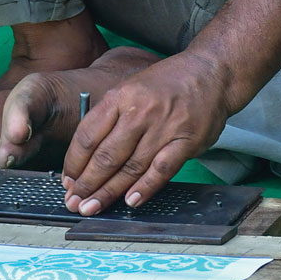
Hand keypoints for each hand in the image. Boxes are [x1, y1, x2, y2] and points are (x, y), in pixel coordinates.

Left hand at [62, 52, 232, 215]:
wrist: (212, 72)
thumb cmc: (168, 82)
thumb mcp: (131, 87)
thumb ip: (110, 115)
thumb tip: (86, 152)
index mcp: (120, 96)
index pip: (88, 135)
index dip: (74, 163)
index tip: (68, 180)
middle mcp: (140, 111)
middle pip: (106, 156)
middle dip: (86, 184)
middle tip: (75, 202)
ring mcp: (164, 127)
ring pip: (130, 167)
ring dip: (109, 192)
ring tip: (94, 207)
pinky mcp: (186, 141)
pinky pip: (161, 170)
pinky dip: (145, 188)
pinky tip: (131, 201)